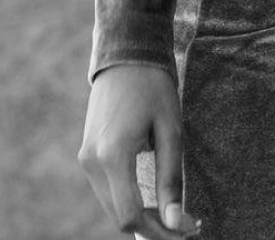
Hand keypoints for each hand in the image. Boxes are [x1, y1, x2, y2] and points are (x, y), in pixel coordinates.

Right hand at [79, 63, 200, 238]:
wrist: (125, 53)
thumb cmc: (154, 86)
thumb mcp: (171, 129)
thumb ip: (171, 178)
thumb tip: (175, 222)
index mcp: (113, 156)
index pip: (131, 216)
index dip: (159, 232)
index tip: (188, 229)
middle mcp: (92, 163)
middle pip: (120, 217)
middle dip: (152, 228)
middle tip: (186, 225)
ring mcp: (85, 159)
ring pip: (112, 207)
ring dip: (140, 216)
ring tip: (173, 213)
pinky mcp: (86, 154)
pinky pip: (107, 191)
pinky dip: (128, 200)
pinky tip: (152, 196)